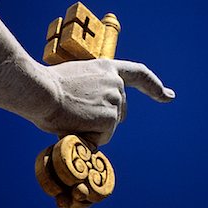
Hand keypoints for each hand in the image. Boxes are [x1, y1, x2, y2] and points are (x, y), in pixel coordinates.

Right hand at [35, 59, 174, 145]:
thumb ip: (93, 89)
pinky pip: (102, 139)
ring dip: (91, 128)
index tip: (169, 96)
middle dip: (103, 119)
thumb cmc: (47, 85)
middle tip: (76, 113)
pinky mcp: (111, 119)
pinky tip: (74, 125)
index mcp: (107, 69)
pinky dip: (88, 138)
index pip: (139, 75)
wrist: (38, 89)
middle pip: (119, 112)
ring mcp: (115, 101)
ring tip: (70, 115)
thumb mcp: (76, 78)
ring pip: (108, 127)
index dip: (155, 87)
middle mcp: (116, 83)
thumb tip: (95, 112)